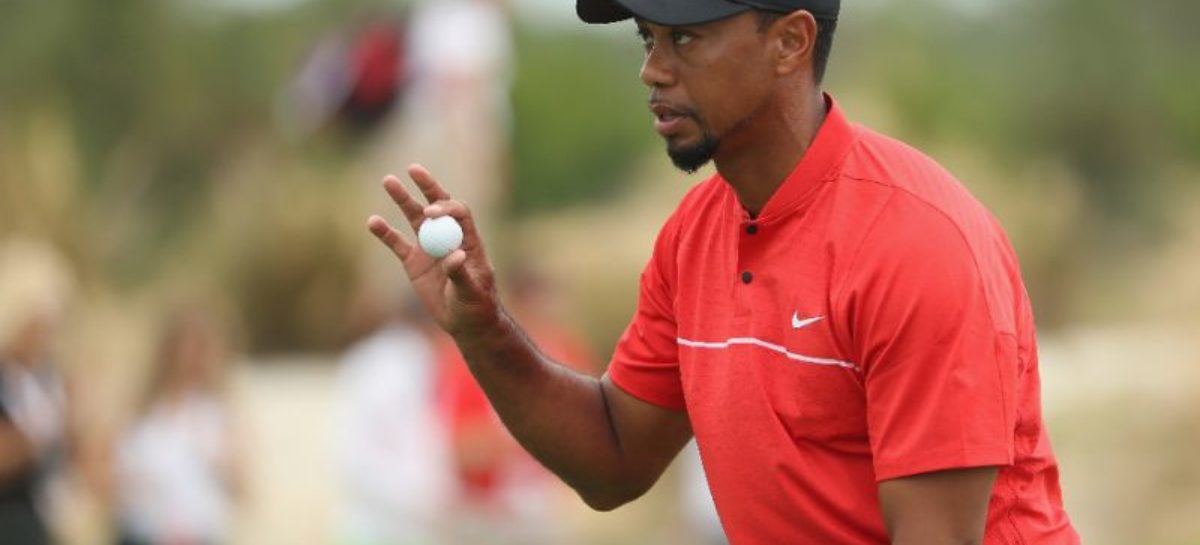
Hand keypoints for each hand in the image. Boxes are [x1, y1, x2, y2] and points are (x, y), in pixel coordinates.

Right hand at [367, 164, 499, 335]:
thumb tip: (454, 255)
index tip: (431, 213)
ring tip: (388, 180)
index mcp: (469, 240)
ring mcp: (430, 248)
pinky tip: (373, 221)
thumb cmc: (477, 307)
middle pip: (437, 205)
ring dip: (403, 200)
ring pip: (415, 218)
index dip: (445, 209)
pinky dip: (385, 233)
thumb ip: (461, 274)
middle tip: (413, 169)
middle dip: (427, 187)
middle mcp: (448, 238)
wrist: (465, 323)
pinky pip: (397, 243)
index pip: (458, 214)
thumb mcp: (471, 293)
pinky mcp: (414, 262)